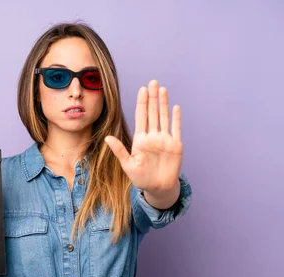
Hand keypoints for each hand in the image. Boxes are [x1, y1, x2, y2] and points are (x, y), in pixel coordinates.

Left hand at [105, 80, 182, 199]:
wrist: (158, 188)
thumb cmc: (141, 178)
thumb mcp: (128, 165)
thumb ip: (119, 151)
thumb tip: (107, 138)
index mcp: (140, 139)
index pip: (141, 117)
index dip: (142, 103)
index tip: (142, 89)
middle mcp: (153, 136)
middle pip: (153, 113)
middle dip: (153, 98)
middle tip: (153, 82)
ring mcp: (165, 140)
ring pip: (164, 117)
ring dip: (163, 103)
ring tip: (163, 89)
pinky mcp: (175, 146)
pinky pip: (176, 129)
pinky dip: (176, 118)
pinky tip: (175, 107)